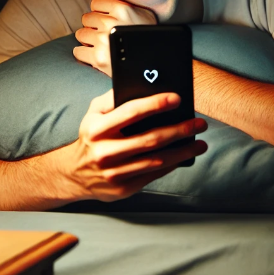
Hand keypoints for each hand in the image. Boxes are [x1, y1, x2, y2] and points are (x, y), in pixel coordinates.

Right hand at [65, 89, 206, 202]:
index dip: (156, 104)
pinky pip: (154, 174)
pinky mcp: (123, 188)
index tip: (177, 98)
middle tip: (199, 123)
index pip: (131, 112)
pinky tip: (184, 156)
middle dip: (179, 130)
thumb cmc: (91, 137)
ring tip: (200, 142)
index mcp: (98, 129)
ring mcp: (115, 172)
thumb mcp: (93, 113)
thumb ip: (113, 98)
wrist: (73, 173)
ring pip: (156, 160)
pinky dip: (172, 164)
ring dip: (183, 151)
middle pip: (150, 139)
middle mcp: (106, 151)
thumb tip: (141, 86)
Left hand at [73, 0, 156, 75]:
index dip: (99, 11)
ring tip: (99, 44)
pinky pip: (78, 52)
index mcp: (122, 9)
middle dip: (93, 26)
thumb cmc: (148, 38)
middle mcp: (110, 23)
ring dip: (88, 39)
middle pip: (86, 18)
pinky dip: (84, 54)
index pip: (95, 3)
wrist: (154, 63)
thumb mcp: (143, 13)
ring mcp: (102, 41)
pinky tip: (94, 54)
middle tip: (103, 33)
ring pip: (80, 34)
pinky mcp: (98, 58)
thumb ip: (124, 2)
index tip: (105, 18)